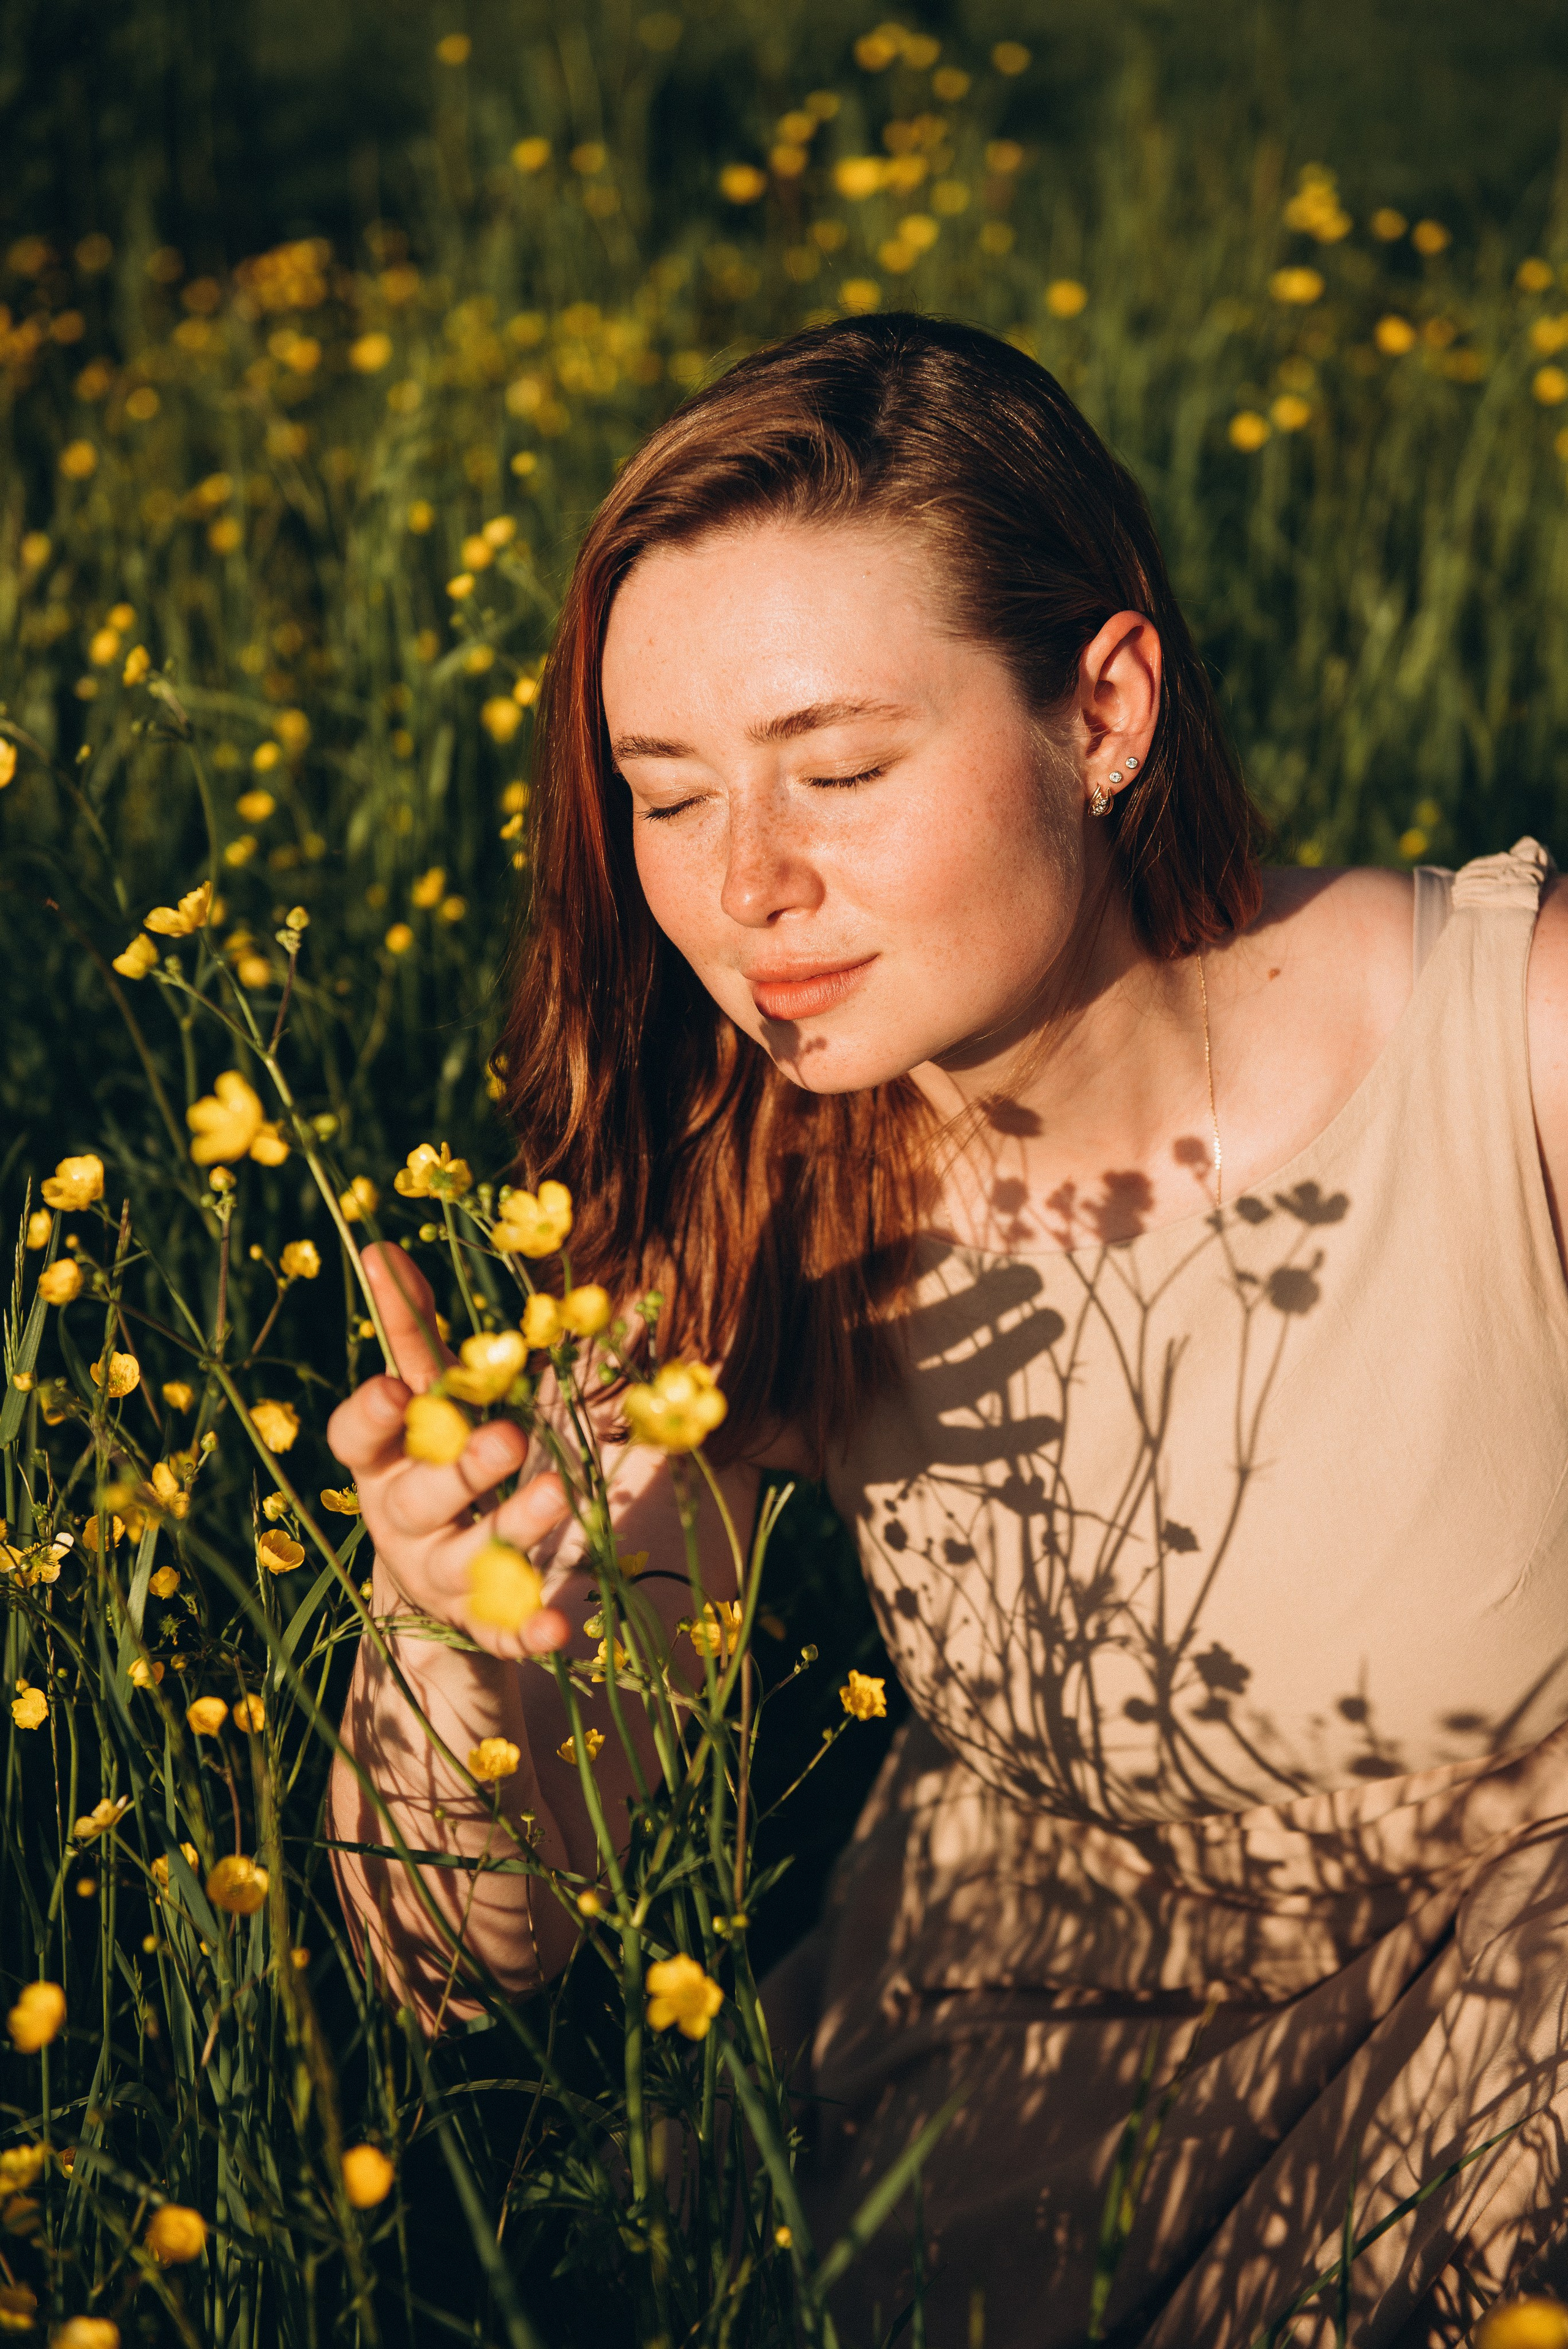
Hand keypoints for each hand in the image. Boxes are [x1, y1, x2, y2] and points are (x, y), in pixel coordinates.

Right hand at [326, 1244, 571, 1660]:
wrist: (433, 1580)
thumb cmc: (431, 1460)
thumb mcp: (425, 1398)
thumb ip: (411, 1332)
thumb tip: (380, 1248)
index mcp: (379, 1461)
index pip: (357, 1440)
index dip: (371, 1418)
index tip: (397, 1389)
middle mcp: (399, 1520)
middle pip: (418, 1499)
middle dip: (460, 1469)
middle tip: (509, 1438)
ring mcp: (437, 1576)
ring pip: (467, 1558)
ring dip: (512, 1530)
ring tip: (559, 1494)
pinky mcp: (479, 1622)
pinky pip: (502, 1633)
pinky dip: (528, 1630)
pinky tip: (561, 1626)